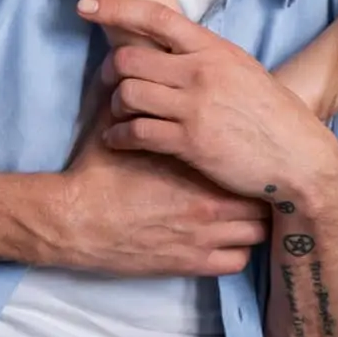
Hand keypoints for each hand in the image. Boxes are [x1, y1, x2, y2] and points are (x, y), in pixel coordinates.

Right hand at [46, 100, 268, 276]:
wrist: (75, 220)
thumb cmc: (95, 174)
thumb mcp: (118, 127)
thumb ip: (139, 104)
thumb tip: (141, 72)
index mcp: (195, 165)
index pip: (246, 162)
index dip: (249, 159)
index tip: (244, 156)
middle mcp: (208, 204)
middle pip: (262, 199)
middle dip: (258, 191)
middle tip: (247, 184)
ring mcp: (202, 238)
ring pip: (257, 233)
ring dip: (252, 223)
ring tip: (240, 213)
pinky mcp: (191, 264)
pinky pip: (237, 261)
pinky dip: (237, 251)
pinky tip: (223, 240)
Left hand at [83, 0, 337, 201]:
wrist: (301, 159)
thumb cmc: (271, 115)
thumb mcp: (241, 71)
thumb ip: (205, 58)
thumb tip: (169, 49)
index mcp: (213, 49)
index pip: (156, 17)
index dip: (116, 7)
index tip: (85, 6)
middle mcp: (201, 72)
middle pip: (128, 59)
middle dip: (109, 72)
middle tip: (108, 83)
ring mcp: (194, 107)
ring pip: (127, 95)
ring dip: (114, 106)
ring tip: (118, 115)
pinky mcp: (190, 143)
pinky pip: (136, 132)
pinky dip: (118, 136)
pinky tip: (117, 140)